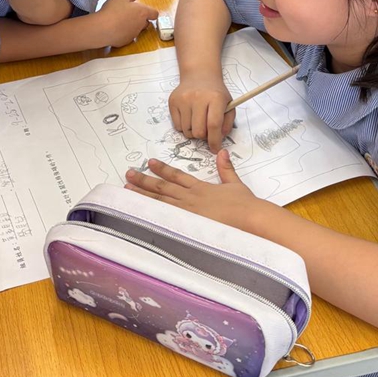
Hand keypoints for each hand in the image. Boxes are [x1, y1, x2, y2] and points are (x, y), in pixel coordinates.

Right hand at [92, 0, 158, 47]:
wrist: (102, 29)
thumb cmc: (112, 12)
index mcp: (142, 12)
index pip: (154, 14)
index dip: (152, 12)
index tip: (148, 11)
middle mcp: (140, 25)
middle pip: (146, 23)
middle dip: (141, 19)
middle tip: (131, 14)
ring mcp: (133, 34)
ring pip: (136, 30)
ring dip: (131, 26)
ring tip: (120, 20)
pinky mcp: (125, 41)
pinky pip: (126, 37)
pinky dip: (123, 33)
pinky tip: (115, 29)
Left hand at [125, 151, 268, 233]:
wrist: (250, 218)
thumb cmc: (245, 204)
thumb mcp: (235, 183)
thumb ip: (226, 168)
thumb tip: (223, 152)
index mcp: (201, 188)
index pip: (177, 176)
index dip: (162, 169)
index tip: (149, 163)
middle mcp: (191, 197)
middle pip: (163, 187)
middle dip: (144, 181)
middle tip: (128, 174)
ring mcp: (188, 211)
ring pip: (161, 201)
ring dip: (143, 195)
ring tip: (127, 189)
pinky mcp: (189, 224)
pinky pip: (166, 217)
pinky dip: (152, 213)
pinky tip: (140, 211)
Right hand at [170, 75, 234, 153]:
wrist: (199, 76)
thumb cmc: (215, 93)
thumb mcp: (229, 105)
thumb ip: (227, 123)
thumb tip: (219, 138)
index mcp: (215, 98)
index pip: (213, 124)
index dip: (214, 140)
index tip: (215, 148)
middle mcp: (198, 97)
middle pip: (198, 131)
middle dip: (203, 136)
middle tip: (206, 130)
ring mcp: (183, 99)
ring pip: (187, 131)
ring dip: (193, 131)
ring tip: (198, 121)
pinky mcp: (173, 102)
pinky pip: (177, 126)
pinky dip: (184, 126)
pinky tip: (189, 116)